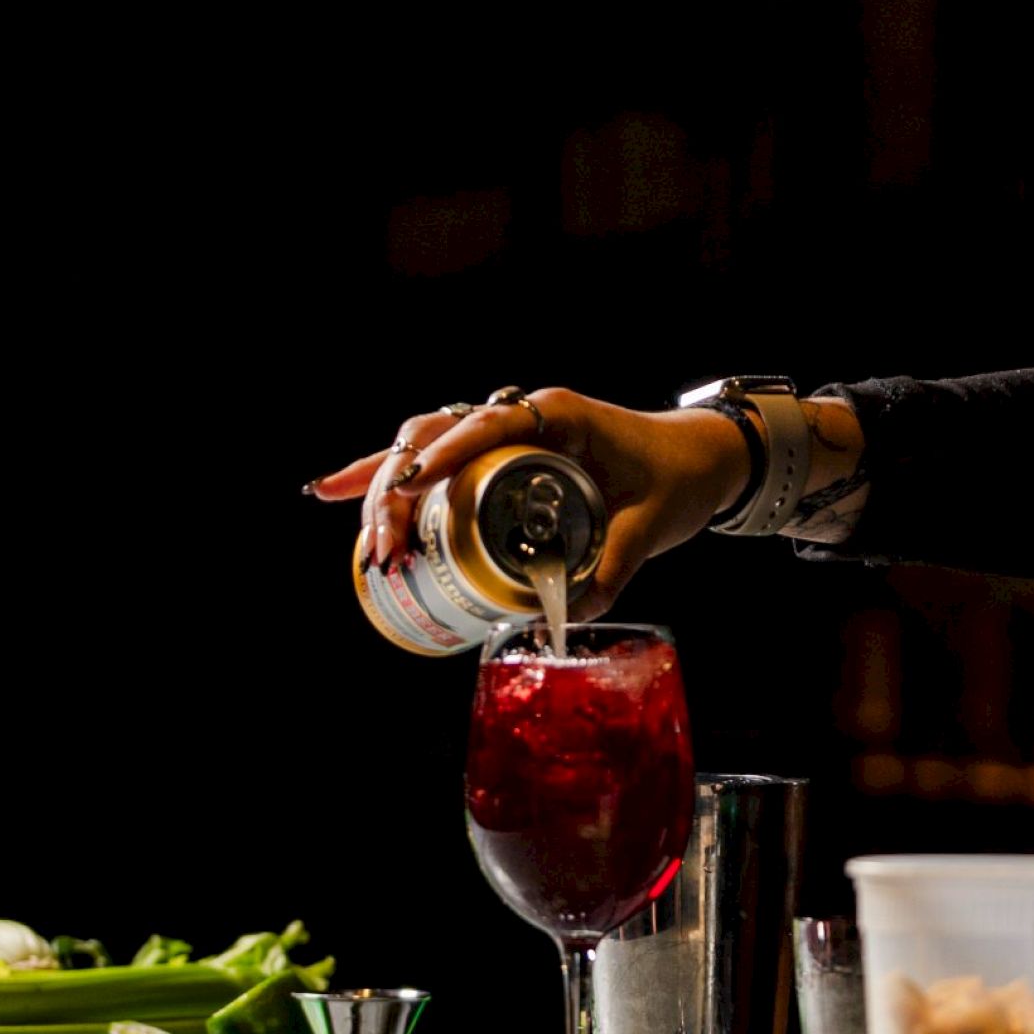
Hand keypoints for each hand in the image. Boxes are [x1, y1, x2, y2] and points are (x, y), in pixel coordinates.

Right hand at [306, 390, 752, 618]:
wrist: (697, 458)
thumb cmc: (673, 479)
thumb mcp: (647, 528)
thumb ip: (609, 570)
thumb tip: (561, 618)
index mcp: (556, 415)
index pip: (484, 428)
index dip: (442, 456)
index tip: (409, 489)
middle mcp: (519, 416)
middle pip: (435, 435)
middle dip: (400, 489)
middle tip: (387, 546)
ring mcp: (503, 433)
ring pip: (422, 443)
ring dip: (384, 486)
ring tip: (367, 541)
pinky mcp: (495, 456)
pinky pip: (431, 460)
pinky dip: (385, 476)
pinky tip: (336, 492)